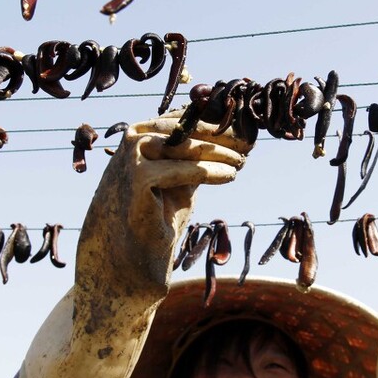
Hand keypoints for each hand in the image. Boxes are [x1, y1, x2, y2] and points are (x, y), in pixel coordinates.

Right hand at [76, 112, 253, 294]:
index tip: (243, 129)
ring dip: (219, 152)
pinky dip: (211, 171)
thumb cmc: (154, 218)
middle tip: (249, 141)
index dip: (214, 122)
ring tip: (242, 160)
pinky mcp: (139, 177)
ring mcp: (132, 156)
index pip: (181, 119)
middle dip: (220, 133)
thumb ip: (194, 158)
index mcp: (140, 134)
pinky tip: (230, 175)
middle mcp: (132, 139)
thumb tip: (230, 140)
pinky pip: (185, 170)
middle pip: (185, 128)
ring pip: (186, 146)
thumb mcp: (179, 180)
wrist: (128, 259)